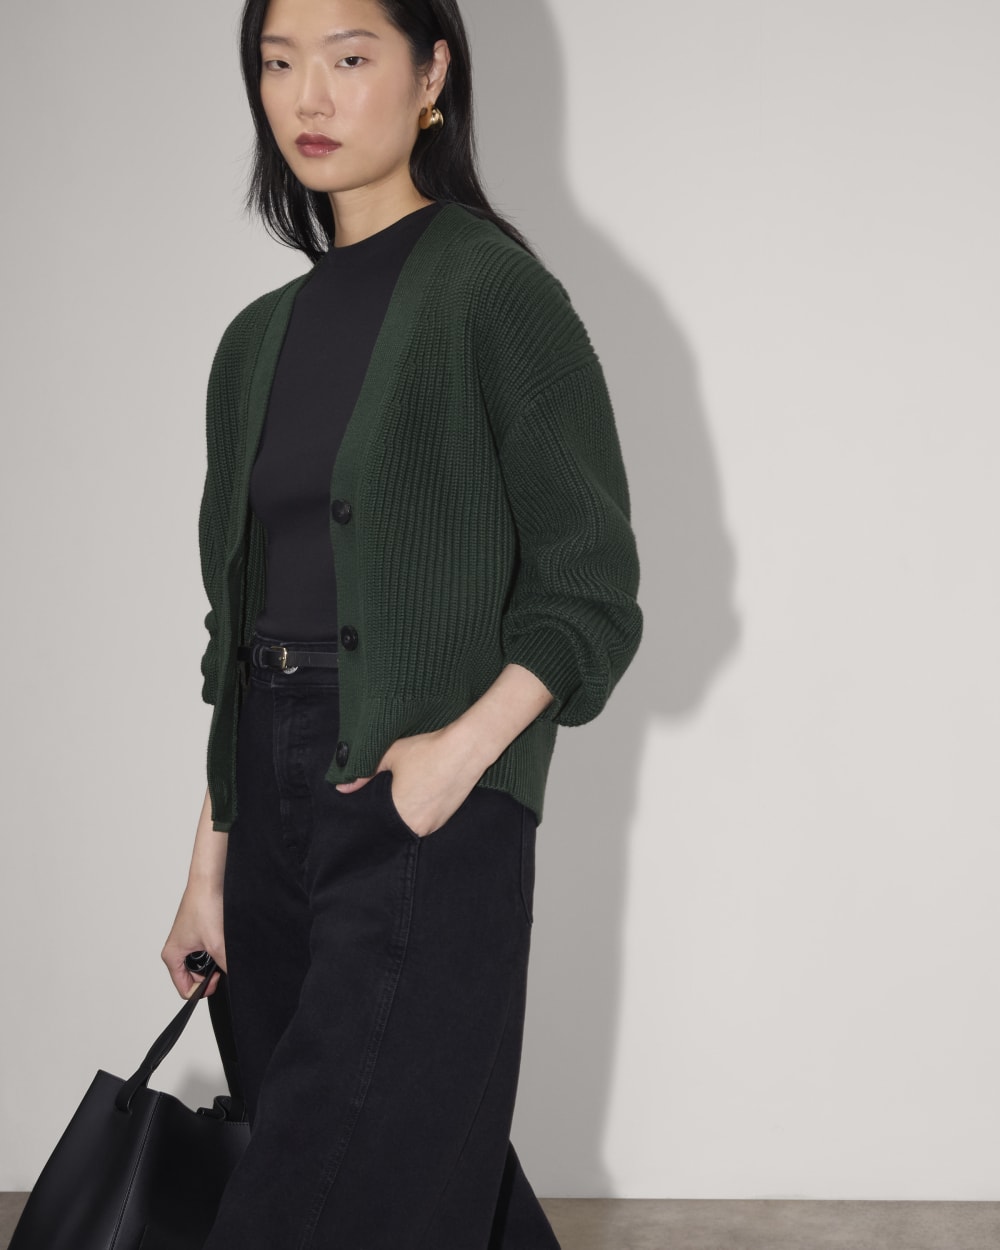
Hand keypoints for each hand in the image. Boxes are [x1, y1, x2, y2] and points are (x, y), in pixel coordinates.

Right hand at [161, 882, 226, 998]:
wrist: (209, 881)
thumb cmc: (204, 906)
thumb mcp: (217, 942)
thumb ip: (225, 964)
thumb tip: (236, 978)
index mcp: (172, 955)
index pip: (185, 989)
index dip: (203, 989)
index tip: (217, 977)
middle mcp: (176, 949)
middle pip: (192, 978)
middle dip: (208, 975)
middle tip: (222, 964)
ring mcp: (186, 941)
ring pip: (199, 965)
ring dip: (212, 962)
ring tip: (221, 948)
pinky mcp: (196, 933)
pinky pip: (205, 952)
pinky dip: (214, 951)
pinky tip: (222, 941)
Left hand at [336, 725, 484, 836]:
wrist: (466, 747)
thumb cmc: (427, 751)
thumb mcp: (391, 756)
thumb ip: (364, 774)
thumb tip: (341, 788)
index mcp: (401, 816)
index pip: (379, 822)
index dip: (374, 811)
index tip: (373, 798)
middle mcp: (419, 827)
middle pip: (395, 824)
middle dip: (390, 811)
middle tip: (388, 792)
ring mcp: (436, 823)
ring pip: (411, 821)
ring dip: (406, 811)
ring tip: (405, 790)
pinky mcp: (448, 816)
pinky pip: (427, 817)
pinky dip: (421, 807)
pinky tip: (420, 790)